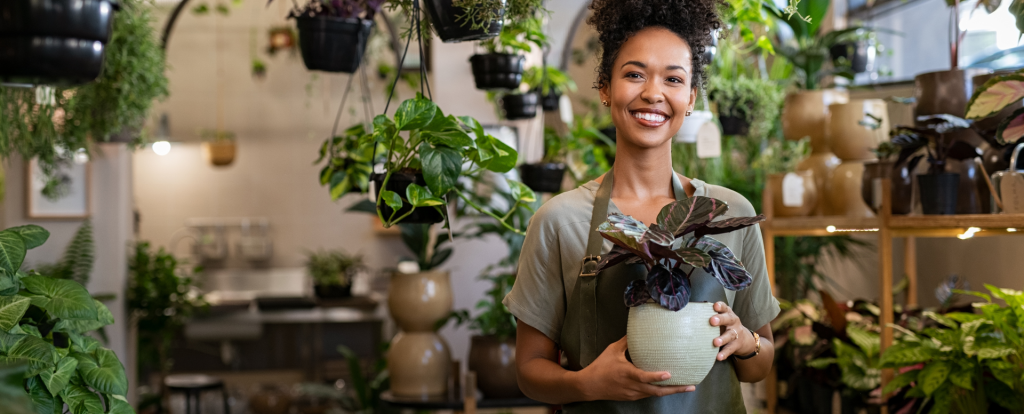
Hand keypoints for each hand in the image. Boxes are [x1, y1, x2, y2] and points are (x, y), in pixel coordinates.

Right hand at [576, 336, 695, 400]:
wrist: (589, 386)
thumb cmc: (600, 367)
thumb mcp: (612, 350)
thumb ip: (626, 342)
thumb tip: (637, 331)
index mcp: (627, 373)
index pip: (644, 377)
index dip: (657, 377)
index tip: (669, 374)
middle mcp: (632, 386)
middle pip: (657, 391)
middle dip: (675, 389)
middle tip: (690, 386)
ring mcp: (633, 393)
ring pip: (654, 394)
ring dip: (670, 391)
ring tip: (685, 387)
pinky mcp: (632, 397)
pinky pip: (648, 394)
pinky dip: (659, 391)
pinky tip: (667, 387)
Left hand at [709, 301, 754, 360]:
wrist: (743, 339)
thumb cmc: (725, 326)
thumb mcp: (721, 319)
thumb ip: (710, 316)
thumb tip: (689, 315)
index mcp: (727, 313)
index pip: (724, 308)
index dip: (720, 306)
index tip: (715, 306)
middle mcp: (733, 322)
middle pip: (728, 319)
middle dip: (720, 319)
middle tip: (712, 321)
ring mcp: (736, 333)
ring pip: (730, 335)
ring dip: (722, 339)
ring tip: (715, 342)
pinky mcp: (736, 345)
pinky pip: (730, 349)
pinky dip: (724, 353)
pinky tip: (718, 356)